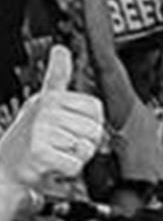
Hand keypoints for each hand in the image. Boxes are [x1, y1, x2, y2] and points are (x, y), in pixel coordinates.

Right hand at [0, 47, 103, 197]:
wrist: (6, 167)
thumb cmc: (31, 138)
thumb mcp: (44, 103)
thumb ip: (57, 76)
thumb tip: (61, 50)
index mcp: (50, 97)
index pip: (95, 108)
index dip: (91, 123)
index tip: (72, 127)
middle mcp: (45, 109)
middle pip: (95, 130)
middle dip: (84, 144)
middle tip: (62, 146)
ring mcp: (41, 130)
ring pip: (86, 148)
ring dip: (75, 158)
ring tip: (56, 154)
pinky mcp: (40, 152)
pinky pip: (75, 164)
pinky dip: (67, 170)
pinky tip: (52, 166)